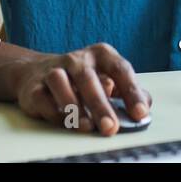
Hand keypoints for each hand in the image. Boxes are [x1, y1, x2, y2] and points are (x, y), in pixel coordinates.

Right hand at [9, 42, 150, 135]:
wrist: (38, 72)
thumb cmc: (82, 78)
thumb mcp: (108, 78)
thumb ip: (127, 91)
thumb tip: (145, 105)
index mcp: (101, 54)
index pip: (120, 69)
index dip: (131, 91)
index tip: (140, 113)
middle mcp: (77, 59)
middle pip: (89, 79)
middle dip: (101, 105)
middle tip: (111, 127)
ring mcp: (53, 70)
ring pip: (61, 83)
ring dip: (74, 106)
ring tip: (87, 127)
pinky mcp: (34, 87)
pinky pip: (43, 98)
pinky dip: (53, 112)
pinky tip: (65, 122)